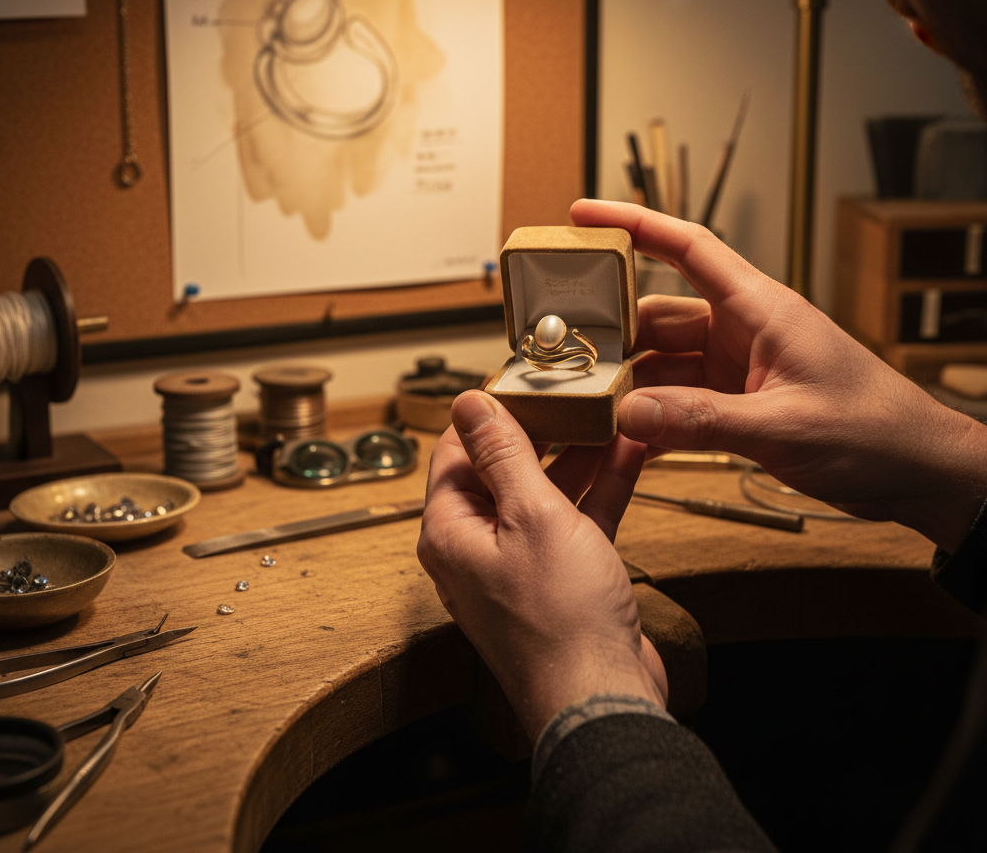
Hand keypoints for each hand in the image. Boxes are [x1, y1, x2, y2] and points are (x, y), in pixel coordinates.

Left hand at [417, 390, 666, 741]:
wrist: (602, 699)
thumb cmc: (559, 622)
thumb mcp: (531, 516)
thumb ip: (503, 454)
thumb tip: (469, 404)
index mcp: (451, 531)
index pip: (455, 452)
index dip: (486, 413)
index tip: (518, 381)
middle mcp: (478, 547)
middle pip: (502, 469)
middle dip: (539, 429)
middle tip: (569, 393)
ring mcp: (520, 563)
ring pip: (544, 492)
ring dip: (576, 455)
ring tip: (607, 415)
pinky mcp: (560, 577)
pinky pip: (575, 519)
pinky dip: (599, 488)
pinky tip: (628, 455)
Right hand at [571, 198, 986, 552]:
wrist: (917, 472)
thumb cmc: (874, 431)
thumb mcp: (783, 425)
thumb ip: (702, 420)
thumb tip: (629, 413)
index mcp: (760, 309)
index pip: (687, 248)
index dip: (633, 224)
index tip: (584, 215)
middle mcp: (743, 330)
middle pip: (659, 315)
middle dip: (616, 334)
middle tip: (570, 356)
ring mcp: (739, 367)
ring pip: (665, 362)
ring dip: (633, 384)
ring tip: (594, 406)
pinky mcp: (739, 402)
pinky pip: (681, 400)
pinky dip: (655, 417)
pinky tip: (629, 437)